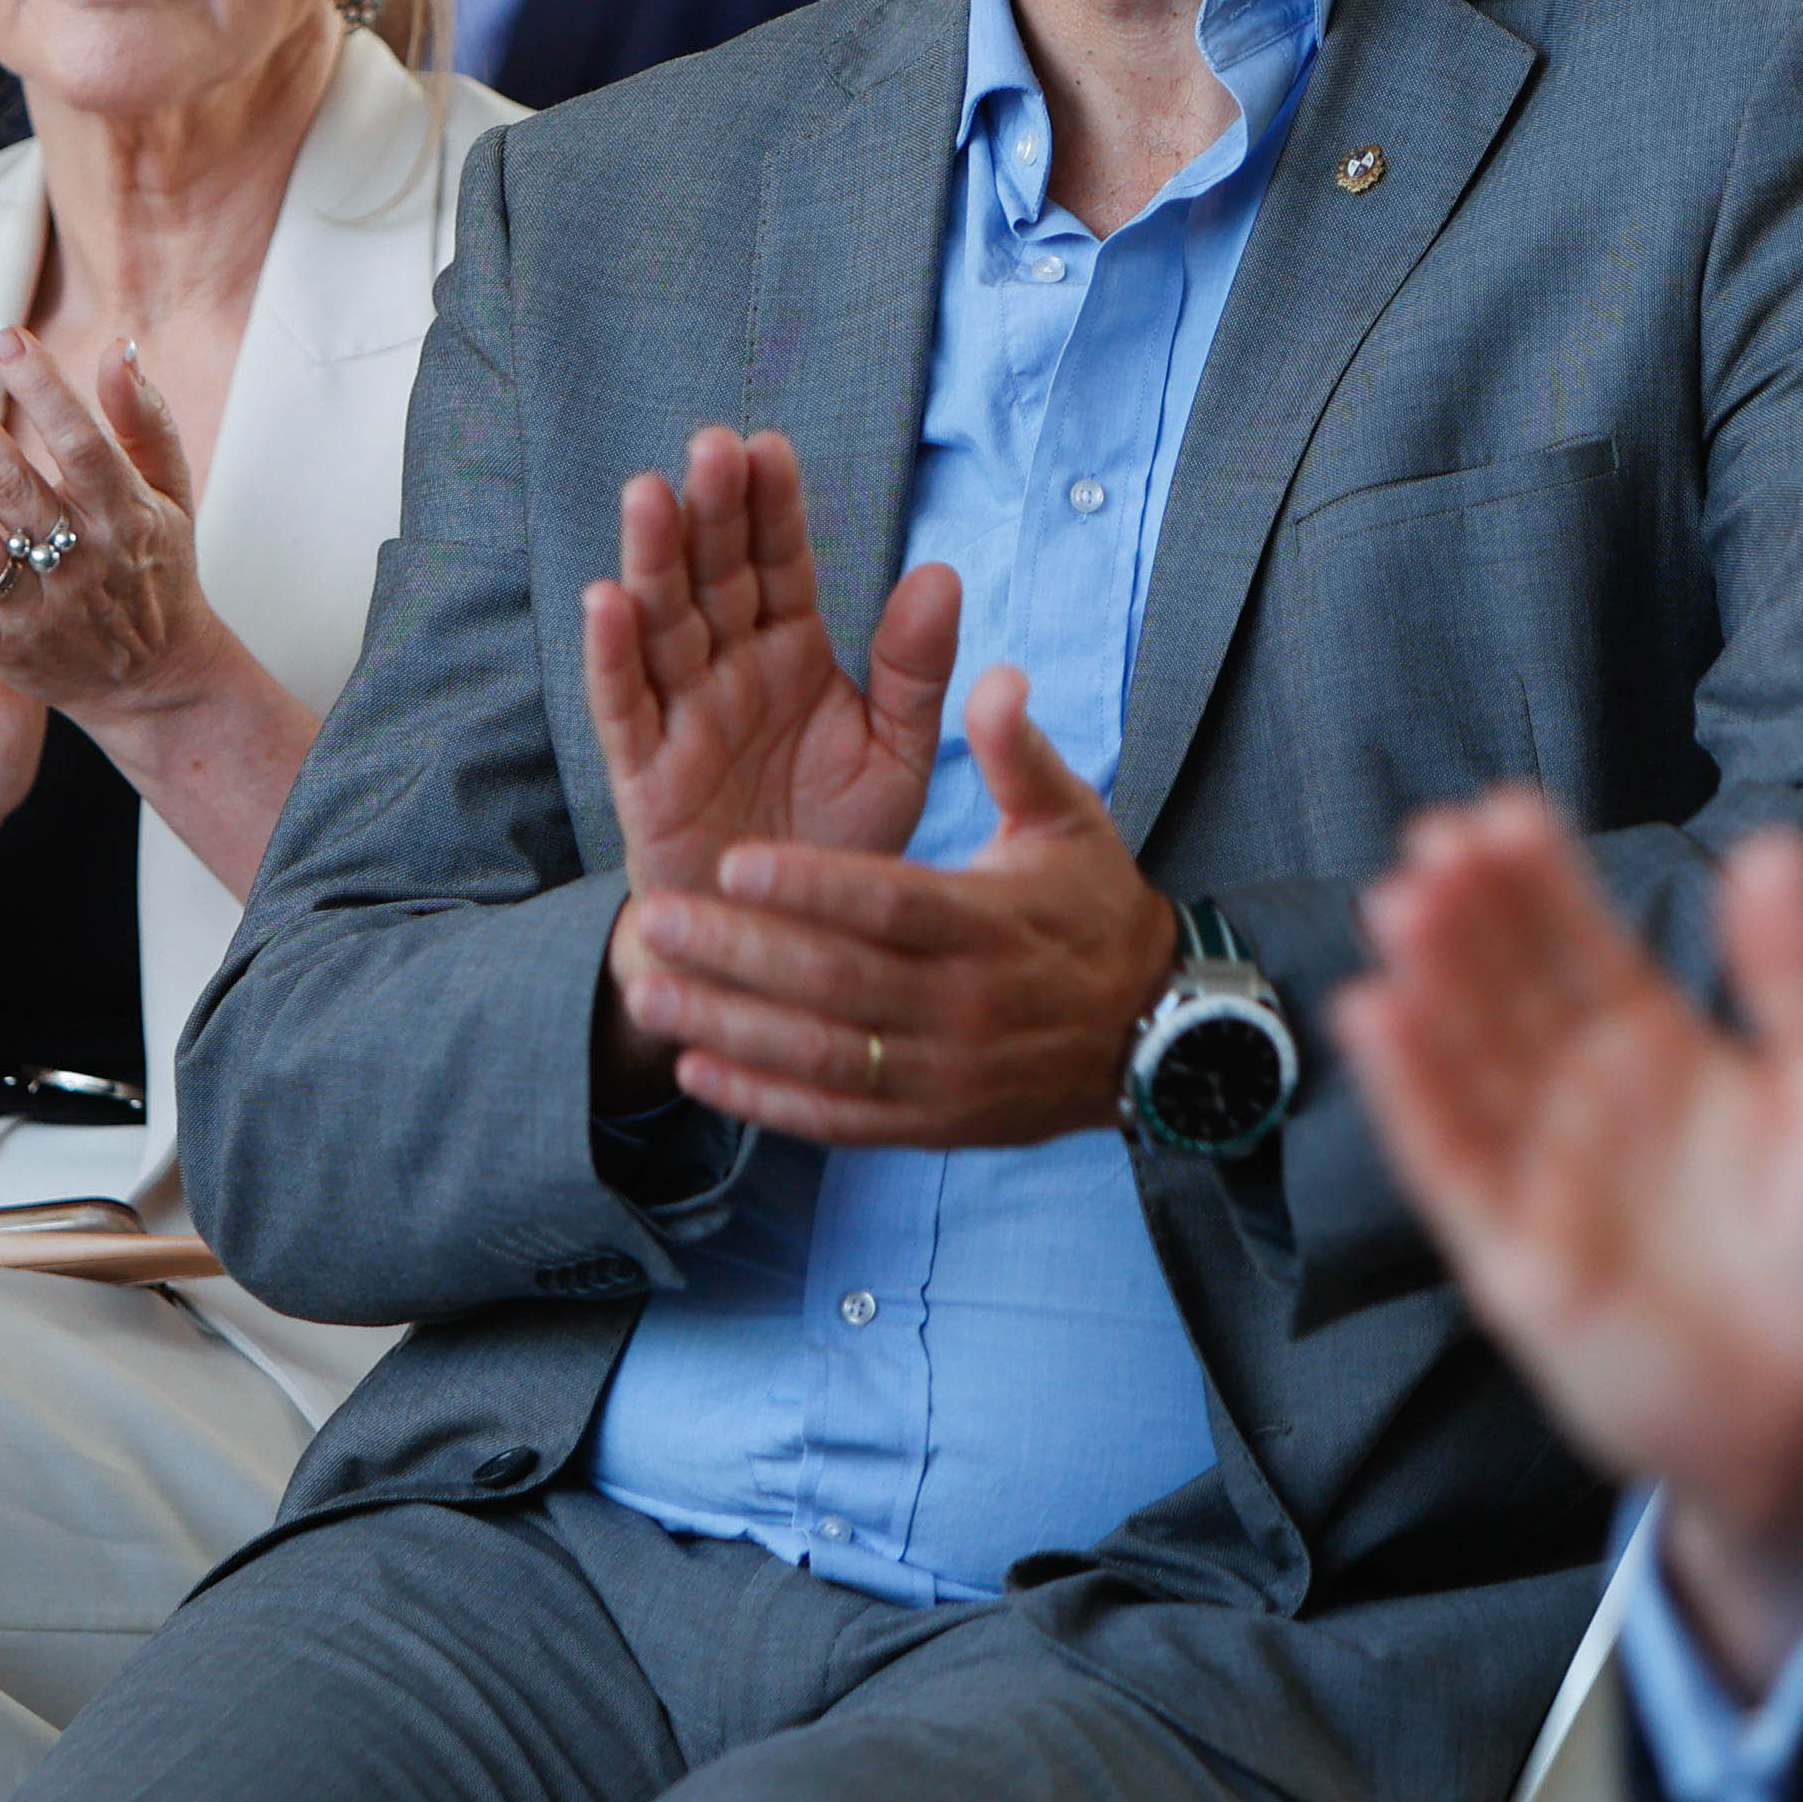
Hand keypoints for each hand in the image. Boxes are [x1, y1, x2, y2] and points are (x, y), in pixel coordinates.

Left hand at [0, 329, 231, 729]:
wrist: (155, 679)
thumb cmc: (157, 568)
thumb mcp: (169, 493)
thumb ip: (144, 421)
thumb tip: (117, 348)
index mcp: (123, 514)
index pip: (80, 442)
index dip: (42, 390)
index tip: (0, 336)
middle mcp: (80, 560)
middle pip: (9, 482)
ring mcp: (38, 606)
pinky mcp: (3, 647)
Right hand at [581, 428, 955, 1098]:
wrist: (788, 947)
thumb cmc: (838, 842)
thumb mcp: (896, 754)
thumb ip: (914, 671)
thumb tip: (943, 572)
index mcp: (792, 650)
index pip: (780, 561)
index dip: (773, 508)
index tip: (772, 447)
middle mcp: (730, 668)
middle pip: (714, 575)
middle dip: (712, 512)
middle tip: (712, 448)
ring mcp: (684, 716)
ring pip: (662, 624)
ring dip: (653, 561)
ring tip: (650, 495)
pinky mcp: (647, 773)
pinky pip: (625, 708)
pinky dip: (613, 658)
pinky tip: (606, 602)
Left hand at [609, 666, 1177, 1147]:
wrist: (1153, 1036)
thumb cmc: (1094, 913)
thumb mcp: (1072, 822)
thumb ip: (1020, 752)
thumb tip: (995, 676)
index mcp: (991, 924)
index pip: (890, 903)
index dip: (810, 886)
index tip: (734, 860)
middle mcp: (964, 1005)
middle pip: (836, 982)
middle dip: (737, 953)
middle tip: (655, 920)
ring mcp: (945, 1075)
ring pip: (822, 1056)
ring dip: (728, 1027)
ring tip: (649, 992)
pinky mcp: (931, 1125)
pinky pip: (836, 1118)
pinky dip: (764, 1100)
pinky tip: (697, 1070)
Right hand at [1340, 796, 1802, 1690]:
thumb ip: (1795, 981)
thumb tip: (1775, 847)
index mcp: (1654, 1051)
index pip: (1580, 944)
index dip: (1539, 880)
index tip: (1503, 810)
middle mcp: (1583, 1102)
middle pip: (1508, 987)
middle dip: (1470, 913)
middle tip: (1438, 841)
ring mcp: (1541, 1175)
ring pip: (1467, 1058)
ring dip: (1427, 982)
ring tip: (1400, 902)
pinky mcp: (1517, 1259)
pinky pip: (1453, 1166)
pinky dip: (1410, 1094)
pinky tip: (1375, 1016)